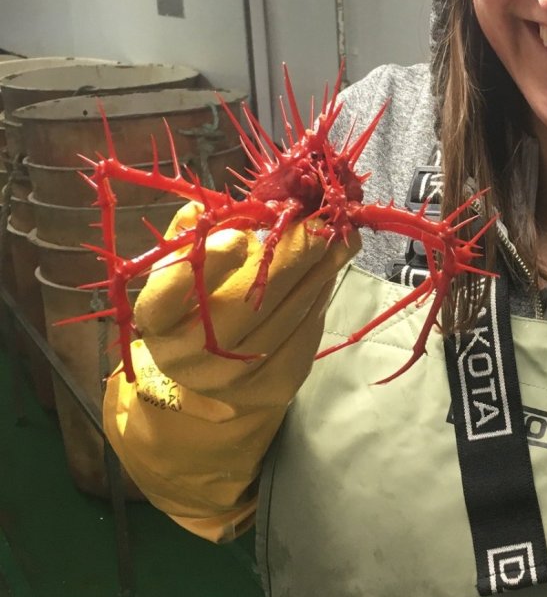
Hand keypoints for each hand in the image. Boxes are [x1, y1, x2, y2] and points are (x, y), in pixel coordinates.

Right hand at [131, 203, 359, 403]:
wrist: (207, 372)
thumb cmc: (194, 301)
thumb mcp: (183, 265)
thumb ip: (198, 234)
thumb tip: (224, 207)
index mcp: (155, 318)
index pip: (173, 292)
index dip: (211, 262)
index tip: (244, 236)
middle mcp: (186, 356)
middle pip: (245, 304)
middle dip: (290, 258)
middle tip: (321, 224)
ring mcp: (229, 378)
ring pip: (285, 318)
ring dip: (319, 274)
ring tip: (341, 241)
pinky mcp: (269, 389)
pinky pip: (304, 337)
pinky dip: (320, 301)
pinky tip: (329, 275)